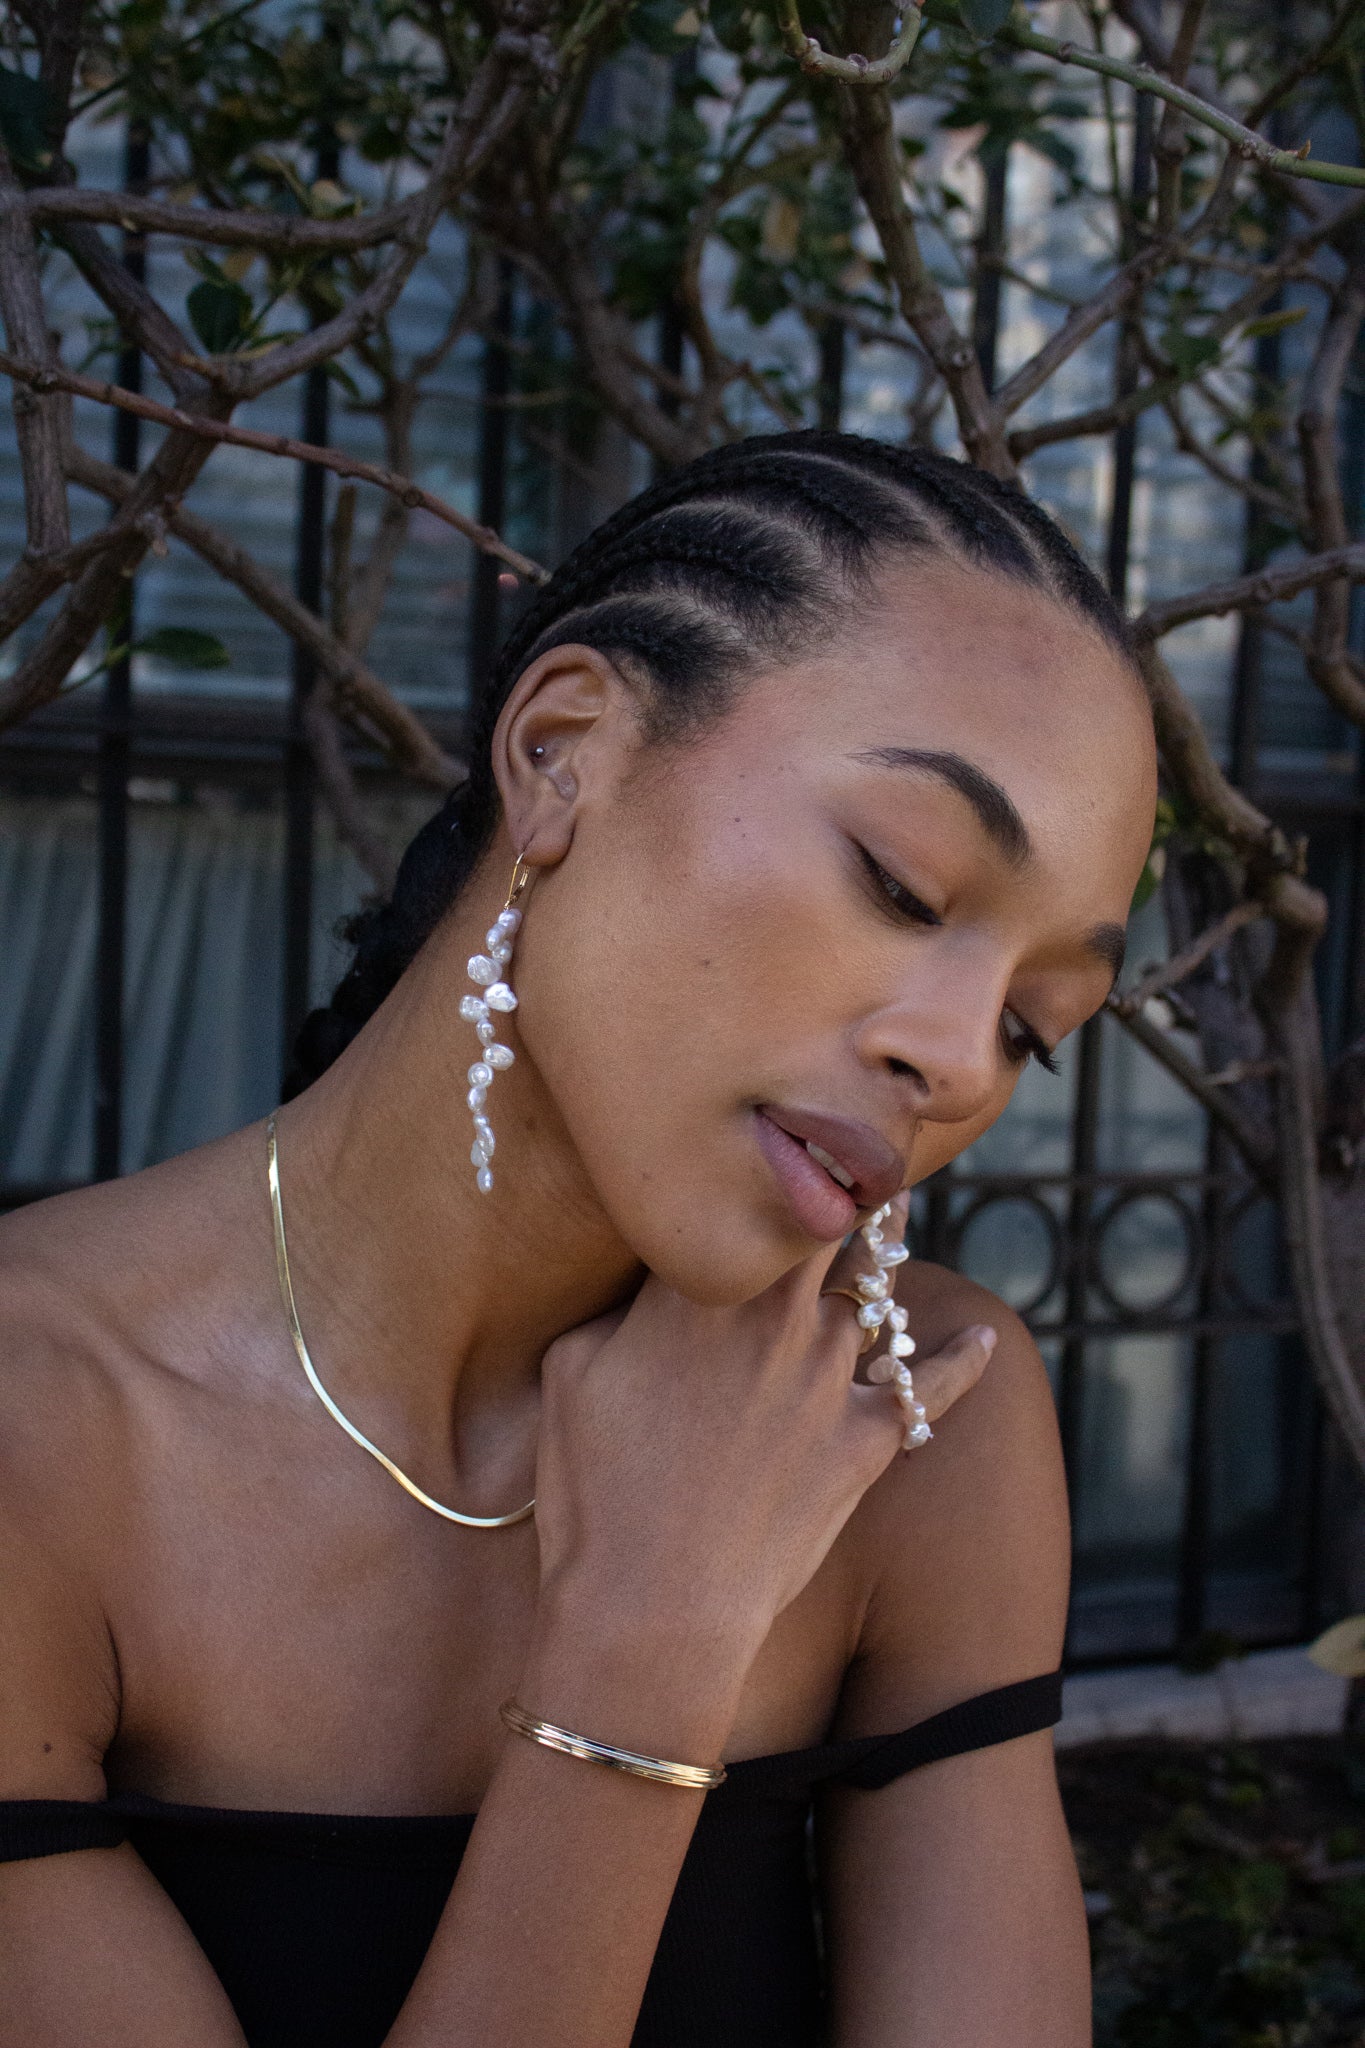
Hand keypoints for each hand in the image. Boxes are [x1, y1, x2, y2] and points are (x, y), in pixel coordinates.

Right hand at [530, 1199, 993, 1701]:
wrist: (652, 1609)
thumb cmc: (594, 1492)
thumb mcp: (571, 1372)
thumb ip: (622, 1307)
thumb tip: (651, 1286)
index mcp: (702, 1288)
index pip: (759, 1191)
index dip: (784, 1155)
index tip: (795, 1128)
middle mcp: (780, 1316)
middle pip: (834, 1224)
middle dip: (847, 1186)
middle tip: (859, 1155)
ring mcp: (832, 1378)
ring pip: (875, 1299)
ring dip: (882, 1270)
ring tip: (894, 1232)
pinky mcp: (869, 1441)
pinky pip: (933, 1388)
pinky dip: (964, 1359)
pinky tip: (983, 1337)